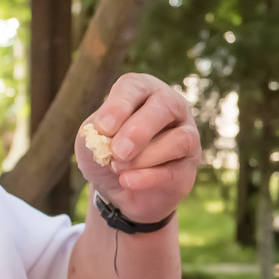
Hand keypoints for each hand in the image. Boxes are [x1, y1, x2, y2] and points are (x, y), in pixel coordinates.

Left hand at [77, 74, 200, 226]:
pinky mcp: (187, 168)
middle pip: (166, 106)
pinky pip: (176, 170)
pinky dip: (148, 177)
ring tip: (118, 167)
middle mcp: (171, 107)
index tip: (103, 128)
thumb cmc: (106, 154)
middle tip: (117, 152)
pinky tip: (126, 181)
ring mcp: (186, 136)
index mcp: (143, 91)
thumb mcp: (92, 141)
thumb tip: (107, 135)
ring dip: (145, 156)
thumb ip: (95, 134)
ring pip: (180, 139)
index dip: (119, 106)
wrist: (118, 191)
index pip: (136, 86)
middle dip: (139, 130)